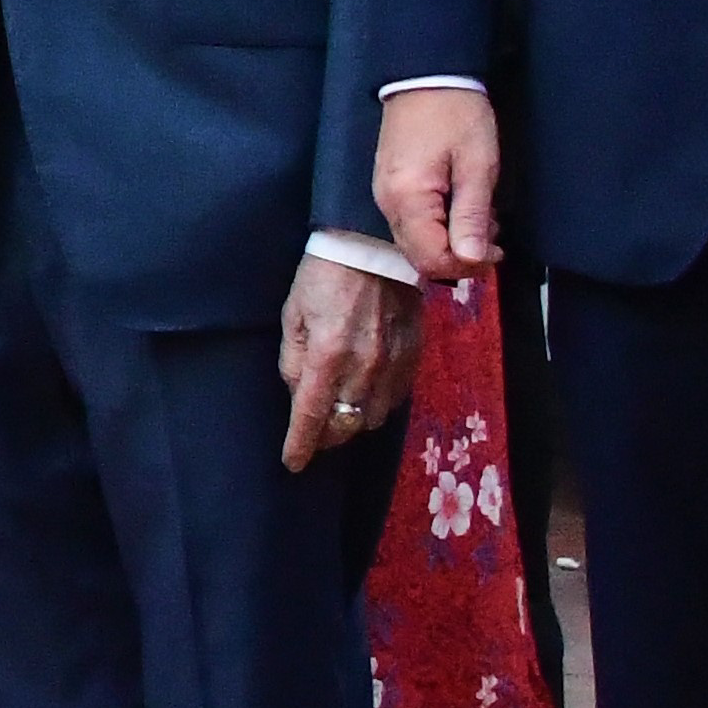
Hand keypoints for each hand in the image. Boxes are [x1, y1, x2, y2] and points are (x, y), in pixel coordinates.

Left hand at [278, 250, 419, 470]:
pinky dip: (377, 405)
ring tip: (339, 413)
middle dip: (326, 436)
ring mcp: (393, 363)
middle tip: (314, 432)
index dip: (301, 445)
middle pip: (345, 425)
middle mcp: (364, 366)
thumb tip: (300, 395)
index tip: (293, 463)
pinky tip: (365, 395)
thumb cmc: (324, 274)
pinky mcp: (414, 355)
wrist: (375, 244)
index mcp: (328, 355)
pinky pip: (396, 398)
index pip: (312, 416)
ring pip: (373, 418)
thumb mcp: (294, 314)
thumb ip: (294, 359)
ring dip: (352, 422)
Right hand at [374, 87, 502, 283]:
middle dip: (460, 256)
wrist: (426, 76)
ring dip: (451, 242)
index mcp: (408, 200)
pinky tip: (461, 207)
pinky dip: (439, 227)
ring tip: (482, 217)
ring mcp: (384, 197)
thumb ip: (472, 215)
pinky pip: (412, 225)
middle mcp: (388, 204)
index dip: (467, 265)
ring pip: (416, 243)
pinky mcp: (389, 188)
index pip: (432, 259)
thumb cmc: (457, 115)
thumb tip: (472, 259)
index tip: (497, 249)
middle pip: (420, 256)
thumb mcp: (477, 165)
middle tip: (493, 235)